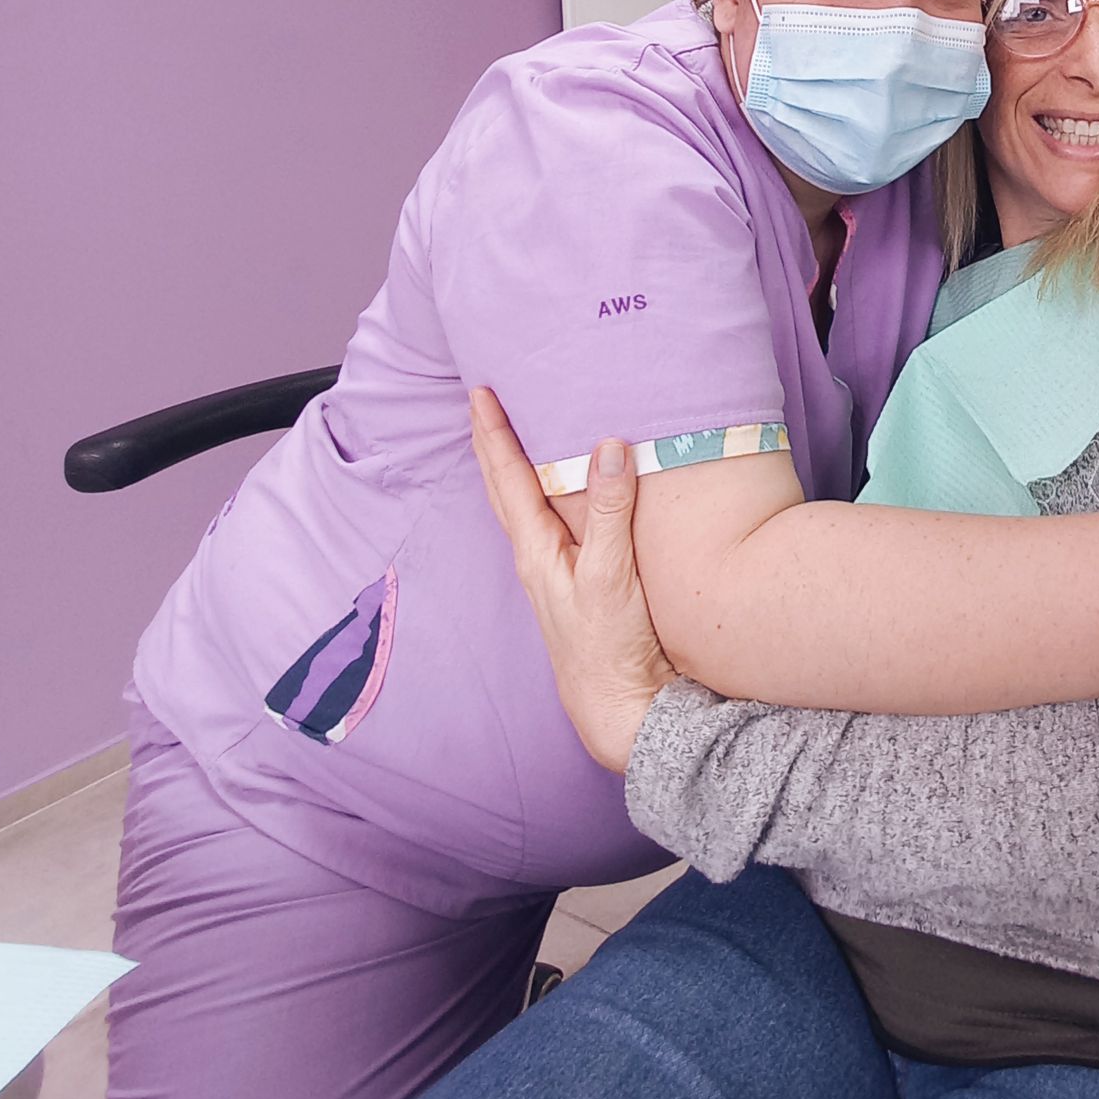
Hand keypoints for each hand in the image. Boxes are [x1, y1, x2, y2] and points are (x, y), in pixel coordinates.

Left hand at [469, 389, 675, 771]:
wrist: (618, 704)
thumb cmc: (609, 646)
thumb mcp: (611, 574)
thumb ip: (609, 511)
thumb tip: (608, 446)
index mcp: (536, 549)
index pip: (508, 477)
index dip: (494, 433)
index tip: (479, 393)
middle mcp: (534, 557)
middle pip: (501, 488)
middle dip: (489, 444)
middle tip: (480, 405)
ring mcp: (550, 571)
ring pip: (518, 507)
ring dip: (508, 468)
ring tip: (507, 438)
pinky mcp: (571, 582)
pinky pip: (544, 524)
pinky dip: (537, 496)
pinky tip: (551, 496)